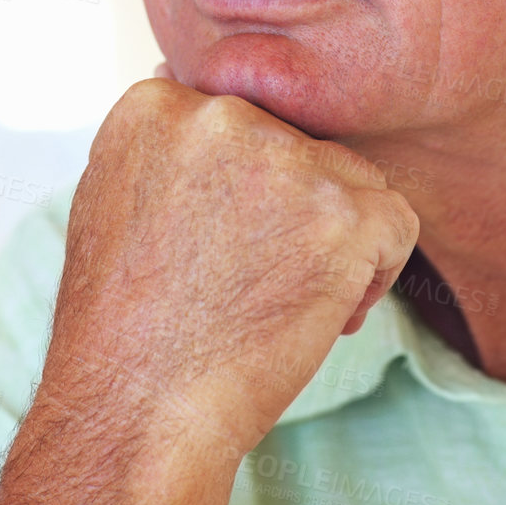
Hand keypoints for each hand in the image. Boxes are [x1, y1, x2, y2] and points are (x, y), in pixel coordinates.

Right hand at [44, 78, 418, 465]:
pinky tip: (324, 316)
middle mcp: (220, 115)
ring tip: (279, 303)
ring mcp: (286, 160)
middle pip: (296, 147)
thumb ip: (161, 144)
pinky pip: (395, 222)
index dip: (237, 193)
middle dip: (287, 213)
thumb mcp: (110, 199)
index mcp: (156, 106)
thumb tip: (187, 93)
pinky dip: (374, 273)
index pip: (239, 121)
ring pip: (350, 180)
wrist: (135, 411)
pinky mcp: (344, 213)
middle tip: (245, 284)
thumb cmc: (120, 327)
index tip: (209, 250)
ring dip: (332, 241)